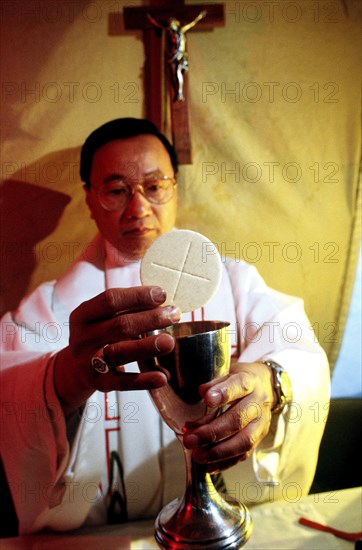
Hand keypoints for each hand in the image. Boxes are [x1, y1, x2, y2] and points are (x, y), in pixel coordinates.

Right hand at [54, 286, 180, 414]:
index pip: (110, 300)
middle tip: (174, 315)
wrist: (74, 370)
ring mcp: (88, 362)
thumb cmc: (98, 335)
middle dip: (150, 319)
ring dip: (147, 346)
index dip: (138, 296)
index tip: (162, 294)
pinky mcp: (98, 384)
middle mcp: (82, 338)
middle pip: (119, 325)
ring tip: (170, 342)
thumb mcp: (103, 319)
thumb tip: (164, 305)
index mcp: (82, 315)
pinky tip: (162, 376)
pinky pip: (122, 382)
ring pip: (119, 352)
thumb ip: (128, 310)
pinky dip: (143, 380)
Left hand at [183, 361, 275, 472]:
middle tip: (190, 440)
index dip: (223, 393)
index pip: (239, 386)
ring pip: (244, 441)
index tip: (206, 400)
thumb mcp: (228, 374)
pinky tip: (208, 466)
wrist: (266, 386)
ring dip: (218, 451)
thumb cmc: (240, 382)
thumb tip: (201, 393)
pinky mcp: (260, 438)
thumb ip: (214, 384)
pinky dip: (225, 463)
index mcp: (250, 382)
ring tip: (197, 455)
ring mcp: (261, 423)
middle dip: (212, 432)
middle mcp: (258, 403)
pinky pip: (244, 454)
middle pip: (238, 419)